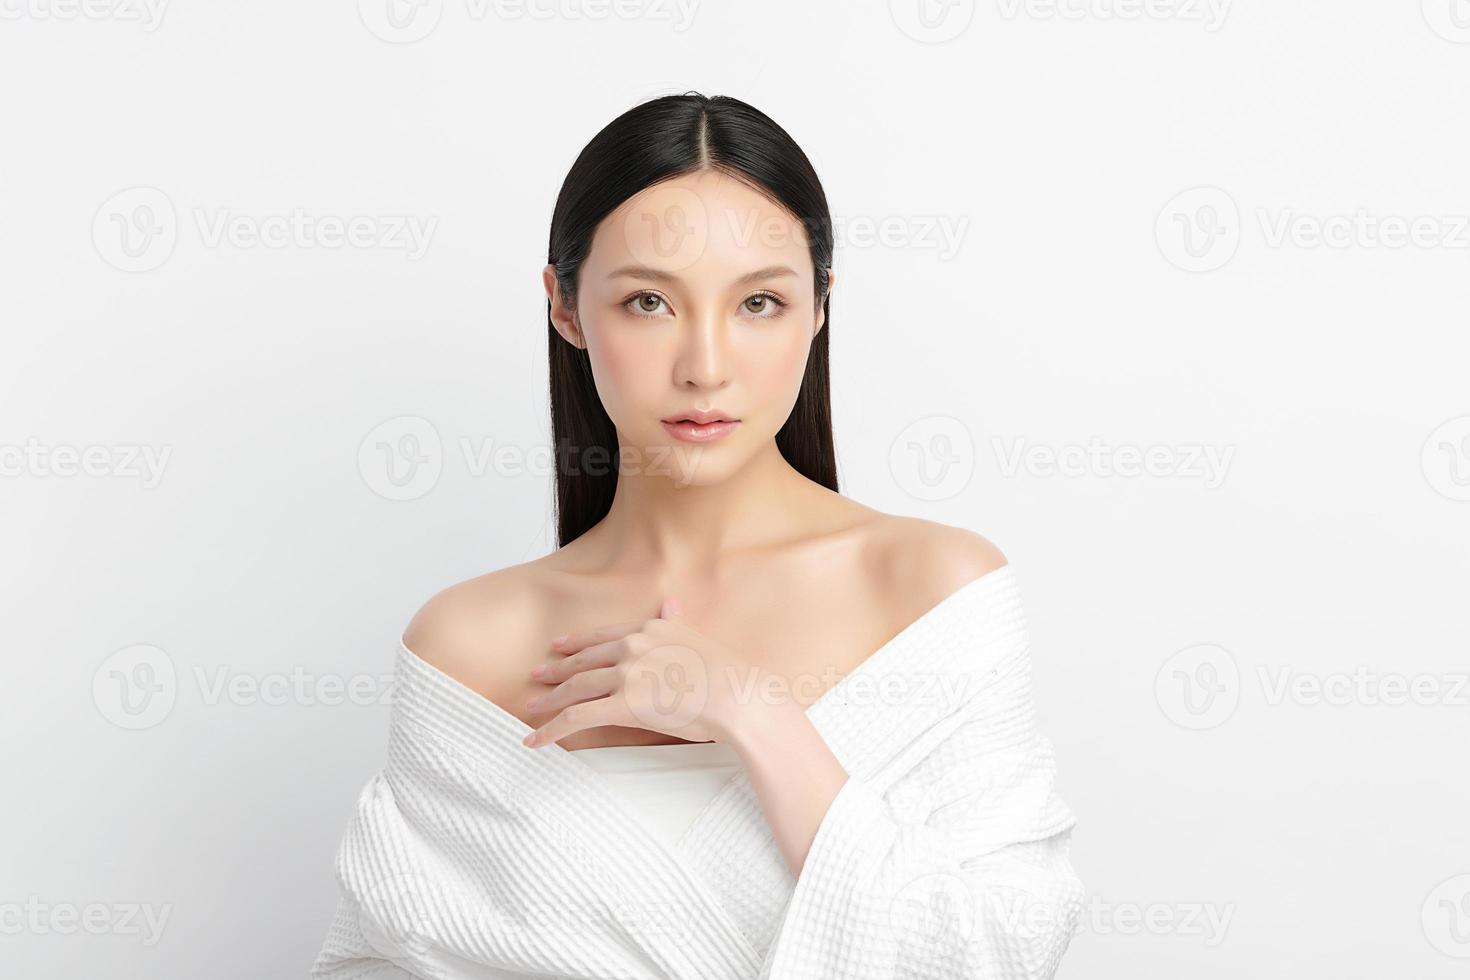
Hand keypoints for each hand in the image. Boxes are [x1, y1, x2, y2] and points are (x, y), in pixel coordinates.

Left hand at [521, 596, 755, 747]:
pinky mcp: (624, 704)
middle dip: (556, 669)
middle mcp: (633, 646)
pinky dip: (551, 730)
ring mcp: (627, 674)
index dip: (576, 642)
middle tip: (535, 675)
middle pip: (583, 660)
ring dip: (549, 699)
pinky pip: (577, 717)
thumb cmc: (726, 674)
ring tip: (532, 707)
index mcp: (649, 630)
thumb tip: (671, 603)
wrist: (738, 696)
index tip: (558, 646)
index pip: (602, 636)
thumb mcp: (696, 637)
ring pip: (575, 687)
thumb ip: (676, 622)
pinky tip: (537, 739)